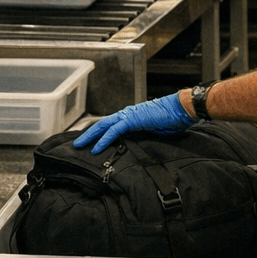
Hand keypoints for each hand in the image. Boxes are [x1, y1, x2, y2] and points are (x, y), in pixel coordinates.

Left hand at [73, 93, 193, 154]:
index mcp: (130, 117)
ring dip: (90, 136)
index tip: (89, 142)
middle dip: (88, 134)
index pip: (109, 125)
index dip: (98, 133)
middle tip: (76, 144)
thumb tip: (139, 148)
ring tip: (79, 145)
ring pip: (103, 126)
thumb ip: (144, 137)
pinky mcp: (131, 120)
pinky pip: (113, 131)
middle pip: (101, 124)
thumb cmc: (172, 120)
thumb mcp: (155, 132)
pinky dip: (104, 140)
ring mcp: (128, 116)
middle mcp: (126, 114)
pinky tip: (96, 148)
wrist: (180, 109)